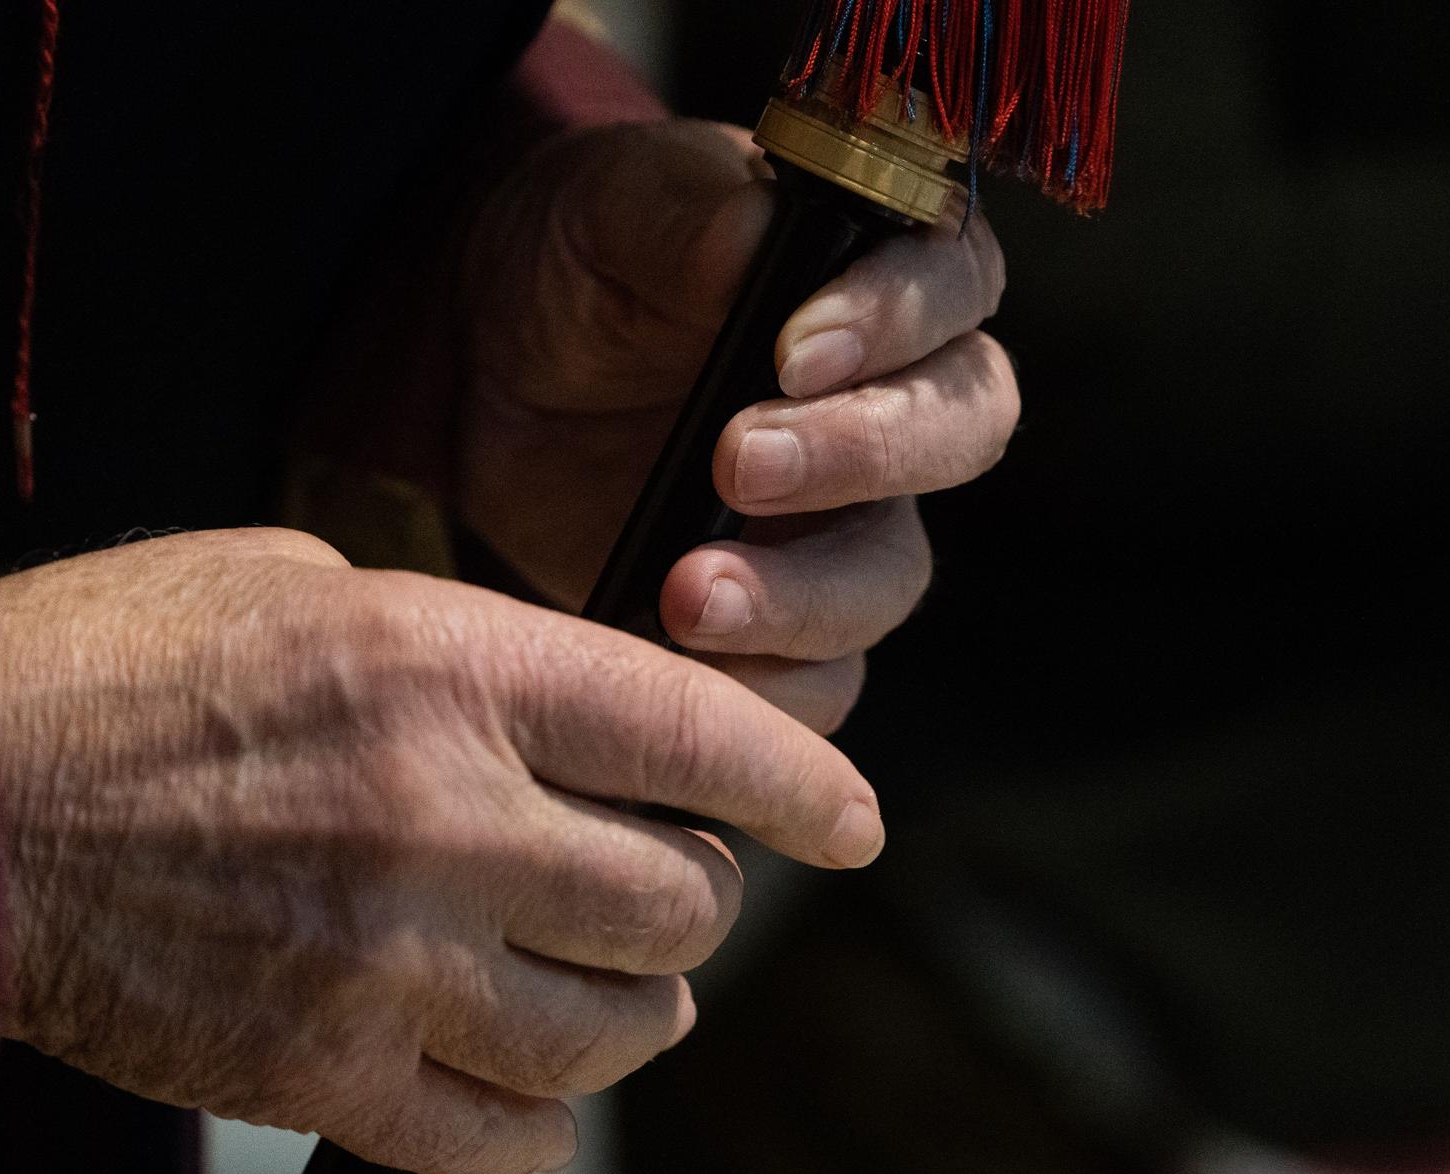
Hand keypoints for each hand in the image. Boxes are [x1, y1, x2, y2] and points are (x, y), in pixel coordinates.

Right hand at [0, 530, 879, 1173]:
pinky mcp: (323, 1077)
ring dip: (630, 1009)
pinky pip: (508, 1137)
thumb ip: (453, 644)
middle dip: (696, 898)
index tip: (850, 819)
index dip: (804, 784)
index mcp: (445, 668)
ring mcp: (387, 966)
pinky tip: (518, 1073)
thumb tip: (560, 703)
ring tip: (595, 980)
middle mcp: (442, 821)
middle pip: (678, 904)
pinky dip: (542, 1114)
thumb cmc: (108, 667)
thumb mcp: (295, 584)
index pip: (698, 736)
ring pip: (615, 1033)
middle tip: (660, 884)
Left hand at [458, 119, 1018, 732]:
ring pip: (888, 577)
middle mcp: (893, 404)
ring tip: (687, 591)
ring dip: (799, 596)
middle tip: (736, 462)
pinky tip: (674, 658)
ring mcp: (844, 525)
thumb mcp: (612, 209)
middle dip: (858, 455)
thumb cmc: (582, 263)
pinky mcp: (783, 622)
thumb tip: (759, 229)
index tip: (790, 351)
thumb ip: (689, 214)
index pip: (952, 288)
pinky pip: (817, 681)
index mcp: (882, 276)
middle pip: (958, 435)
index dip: (895, 321)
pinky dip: (757, 689)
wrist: (492, 373)